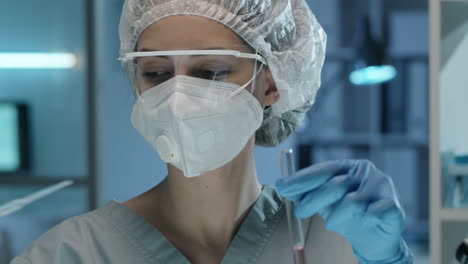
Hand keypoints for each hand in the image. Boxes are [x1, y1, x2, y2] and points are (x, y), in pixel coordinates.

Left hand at [275, 160, 406, 261]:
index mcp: (347, 167)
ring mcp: (381, 186)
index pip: (322, 170)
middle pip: (334, 184)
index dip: (301, 179)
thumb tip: (283, 187)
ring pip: (351, 202)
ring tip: (333, 224)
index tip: (281, 187)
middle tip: (299, 213)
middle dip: (312, 200)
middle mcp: (365, 171)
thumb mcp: (324, 204)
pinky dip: (366, 219)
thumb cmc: (347, 217)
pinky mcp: (393, 205)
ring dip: (337, 216)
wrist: (374, 240)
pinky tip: (364, 221)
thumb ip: (308, 193)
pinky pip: (374, 212)